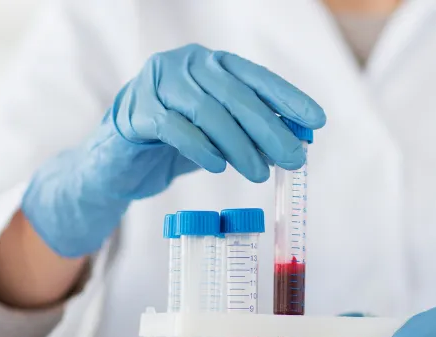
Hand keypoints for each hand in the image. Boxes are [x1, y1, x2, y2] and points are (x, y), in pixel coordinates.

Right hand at [22, 43, 324, 256]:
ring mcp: (157, 84)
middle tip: (294, 158)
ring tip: (260, 173)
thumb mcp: (220, 137)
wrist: (119, 163)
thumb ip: (253, 132)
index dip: (288, 99)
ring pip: (209, 112)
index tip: (316, 122)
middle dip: (270, 129)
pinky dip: (201, 148)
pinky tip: (218, 166)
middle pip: (236, 95)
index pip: (256, 77)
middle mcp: (184, 65)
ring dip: (240, 145)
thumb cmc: (175, 145)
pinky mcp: (136, 111)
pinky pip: (175, 128)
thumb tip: (299, 141)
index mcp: (209, 63)